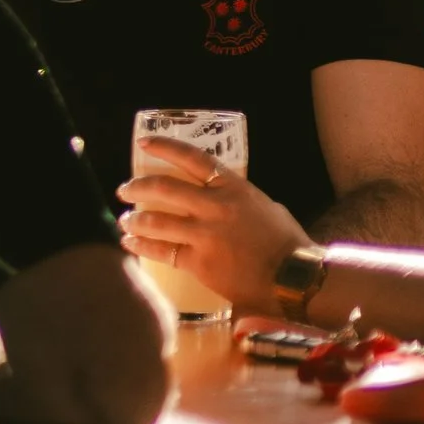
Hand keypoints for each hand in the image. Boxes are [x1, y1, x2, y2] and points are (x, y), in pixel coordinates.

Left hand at [116, 135, 308, 315]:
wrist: (299, 280)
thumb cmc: (289, 245)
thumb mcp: (266, 207)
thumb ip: (237, 199)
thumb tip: (219, 197)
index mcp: (233, 188)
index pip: (193, 158)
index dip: (164, 147)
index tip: (144, 143)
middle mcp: (215, 206)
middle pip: (164, 188)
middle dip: (137, 187)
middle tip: (124, 189)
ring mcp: (205, 234)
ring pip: (157, 221)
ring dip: (134, 220)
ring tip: (124, 221)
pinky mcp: (200, 262)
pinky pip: (163, 251)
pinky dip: (143, 246)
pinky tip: (131, 244)